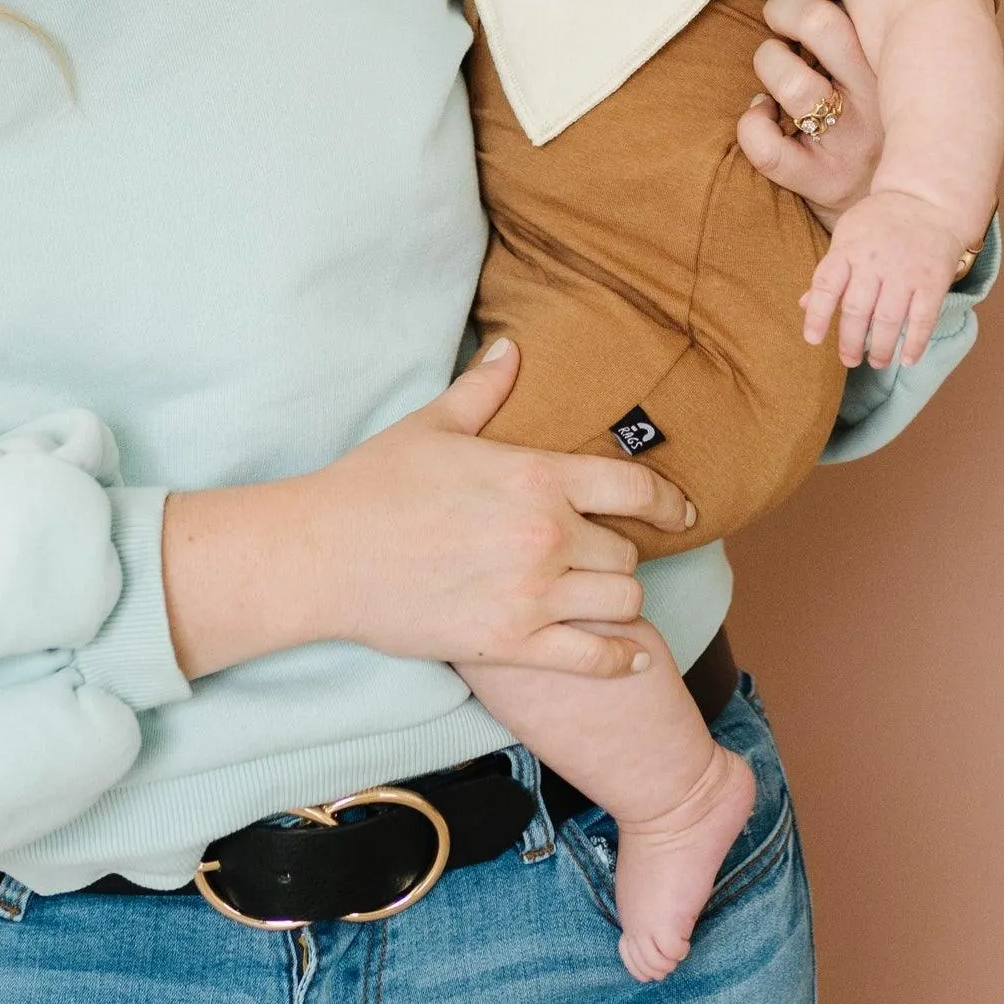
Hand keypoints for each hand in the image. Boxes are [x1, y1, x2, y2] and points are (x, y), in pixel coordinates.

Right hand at [163, 341, 694, 680]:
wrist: (321, 556)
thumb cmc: (373, 484)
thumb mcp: (433, 425)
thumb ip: (485, 388)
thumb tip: (513, 346)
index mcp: (535, 476)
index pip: (634, 487)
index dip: (669, 501)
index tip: (681, 512)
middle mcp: (545, 535)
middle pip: (626, 551)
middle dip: (618, 551)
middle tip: (602, 554)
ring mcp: (531, 594)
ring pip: (621, 601)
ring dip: (618, 598)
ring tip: (603, 594)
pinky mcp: (508, 643)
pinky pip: (591, 656)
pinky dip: (618, 656)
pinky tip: (631, 653)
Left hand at [734, 0, 884, 225]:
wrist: (908, 204)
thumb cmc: (872, 107)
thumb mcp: (866, 48)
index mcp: (892, 53)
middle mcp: (879, 94)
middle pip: (817, 22)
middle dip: (781, 12)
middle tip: (781, 26)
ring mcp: (852, 140)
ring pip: (790, 81)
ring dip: (768, 64)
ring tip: (773, 72)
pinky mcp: (826, 181)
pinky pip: (768, 149)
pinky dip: (752, 127)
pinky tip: (761, 117)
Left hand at [801, 188, 978, 367]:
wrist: (928, 199)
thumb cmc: (880, 222)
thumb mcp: (848, 236)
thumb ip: (830, 272)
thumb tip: (803, 304)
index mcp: (848, 249)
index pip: (827, 285)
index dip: (817, 315)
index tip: (812, 340)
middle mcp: (875, 261)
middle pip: (857, 310)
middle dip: (851, 342)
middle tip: (849, 360)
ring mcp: (906, 272)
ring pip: (889, 320)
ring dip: (881, 348)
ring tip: (877, 361)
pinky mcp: (933, 280)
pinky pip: (923, 319)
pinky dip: (915, 343)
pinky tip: (907, 359)